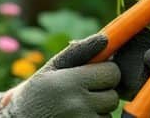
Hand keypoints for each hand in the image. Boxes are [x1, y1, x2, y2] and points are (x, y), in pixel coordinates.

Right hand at [0, 33, 120, 117]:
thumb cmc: (35, 93)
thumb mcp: (51, 68)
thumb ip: (79, 52)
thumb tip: (106, 39)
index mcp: (69, 82)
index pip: (112, 73)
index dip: (105, 72)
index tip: (94, 75)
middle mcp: (77, 104)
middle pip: (113, 96)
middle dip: (103, 93)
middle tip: (83, 93)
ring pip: (108, 114)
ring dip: (97, 111)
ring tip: (74, 108)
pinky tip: (75, 117)